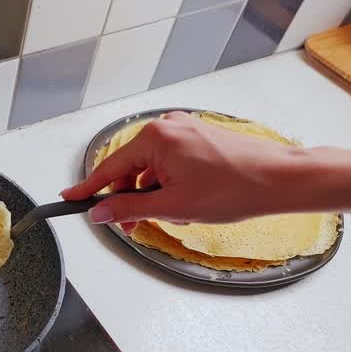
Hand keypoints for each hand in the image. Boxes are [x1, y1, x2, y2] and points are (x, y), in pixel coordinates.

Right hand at [62, 112, 298, 232]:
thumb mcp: (173, 207)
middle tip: (133, 226)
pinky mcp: (200, 136)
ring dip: (156, 195)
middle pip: (132, 168)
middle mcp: (168, 126)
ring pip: (153, 168)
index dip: (90, 188)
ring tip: (177, 216)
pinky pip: (172, 163)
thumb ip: (129, 209)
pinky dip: (172, 185)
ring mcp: (186, 129)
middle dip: (133, 199)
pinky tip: (189, 204)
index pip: (111, 168)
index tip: (70, 196)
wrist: (280, 180)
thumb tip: (101, 212)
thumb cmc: (236, 187)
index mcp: (156, 137)